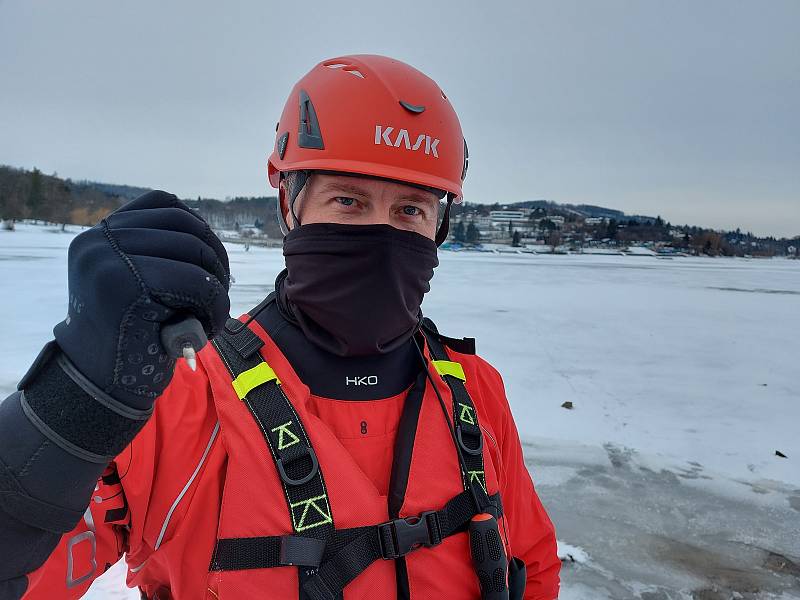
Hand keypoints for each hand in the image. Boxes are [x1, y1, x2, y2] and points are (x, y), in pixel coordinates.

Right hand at [53, 191, 229, 408]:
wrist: (98, 387)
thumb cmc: (127, 338)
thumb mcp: (132, 282)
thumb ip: (153, 252)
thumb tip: (205, 234)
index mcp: (99, 235)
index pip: (163, 204)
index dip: (198, 227)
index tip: (209, 260)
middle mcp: (99, 240)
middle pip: (185, 226)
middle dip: (215, 258)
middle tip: (219, 292)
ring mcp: (109, 259)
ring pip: (194, 252)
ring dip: (217, 284)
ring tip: (212, 313)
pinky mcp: (126, 286)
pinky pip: (197, 282)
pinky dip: (216, 303)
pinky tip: (211, 325)